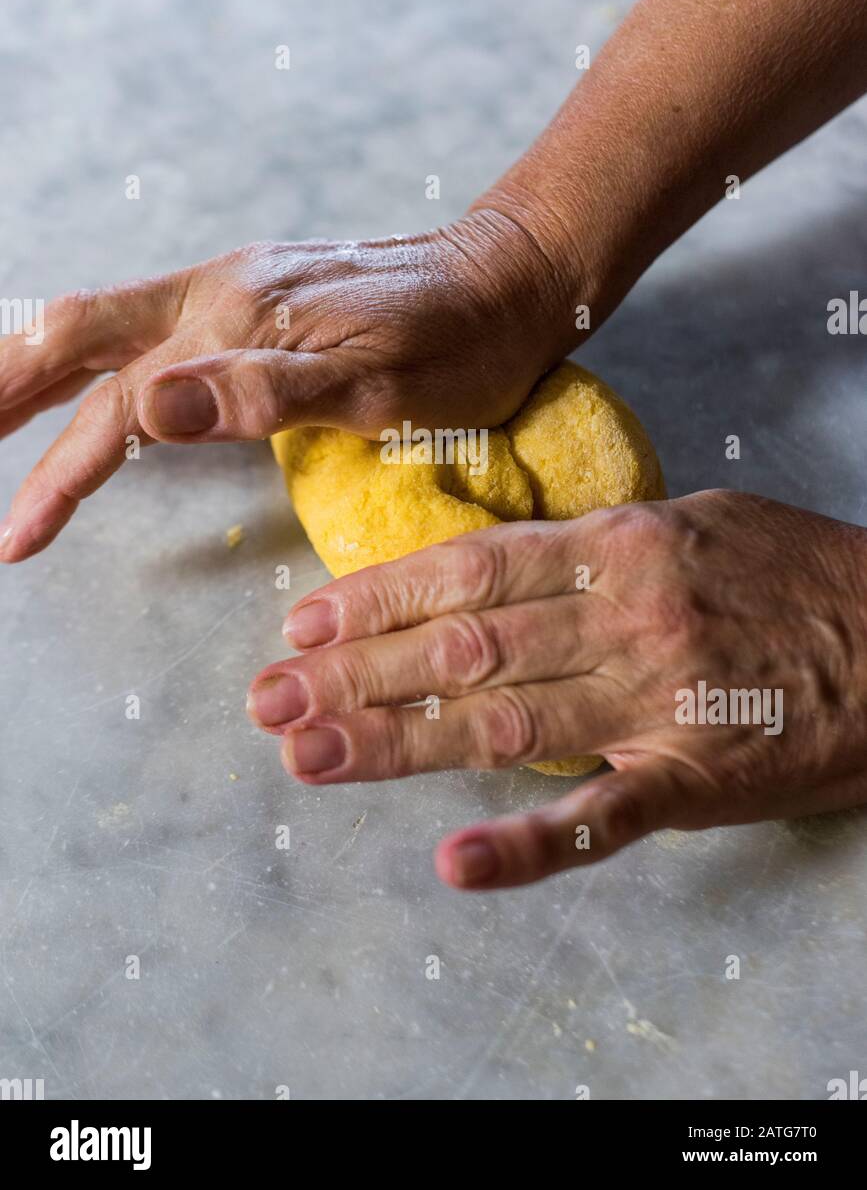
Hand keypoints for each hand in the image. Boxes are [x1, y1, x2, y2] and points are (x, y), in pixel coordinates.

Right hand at [0, 210, 578, 561]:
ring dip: (36, 368)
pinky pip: (149, 324)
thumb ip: (263, 395)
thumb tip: (146, 410)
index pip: (114, 404)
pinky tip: (96, 386)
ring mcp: (236, 289)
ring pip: (106, 326)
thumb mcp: (379, 382)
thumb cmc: (463, 341)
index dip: (56, 474)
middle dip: (2, 387)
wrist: (514, 276)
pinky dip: (96, 359)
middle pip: (74, 334)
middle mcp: (218, 294)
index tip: (14, 540)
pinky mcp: (260, 299)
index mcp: (234, 319)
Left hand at [247, 490, 866, 888]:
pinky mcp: (700, 779)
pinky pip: (605, 817)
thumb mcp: (694, 521)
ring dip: (397, 746)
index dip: (377, 599)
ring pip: (505, 726)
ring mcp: (660, 700)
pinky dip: (528, 846)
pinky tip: (456, 864)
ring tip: (309, 757)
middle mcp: (625, 617)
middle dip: (355, 673)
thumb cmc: (796, 573)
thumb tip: (499, 561)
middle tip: (269, 699)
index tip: (302, 624)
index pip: (470, 568)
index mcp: (620, 546)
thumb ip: (596, 543)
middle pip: (465, 648)